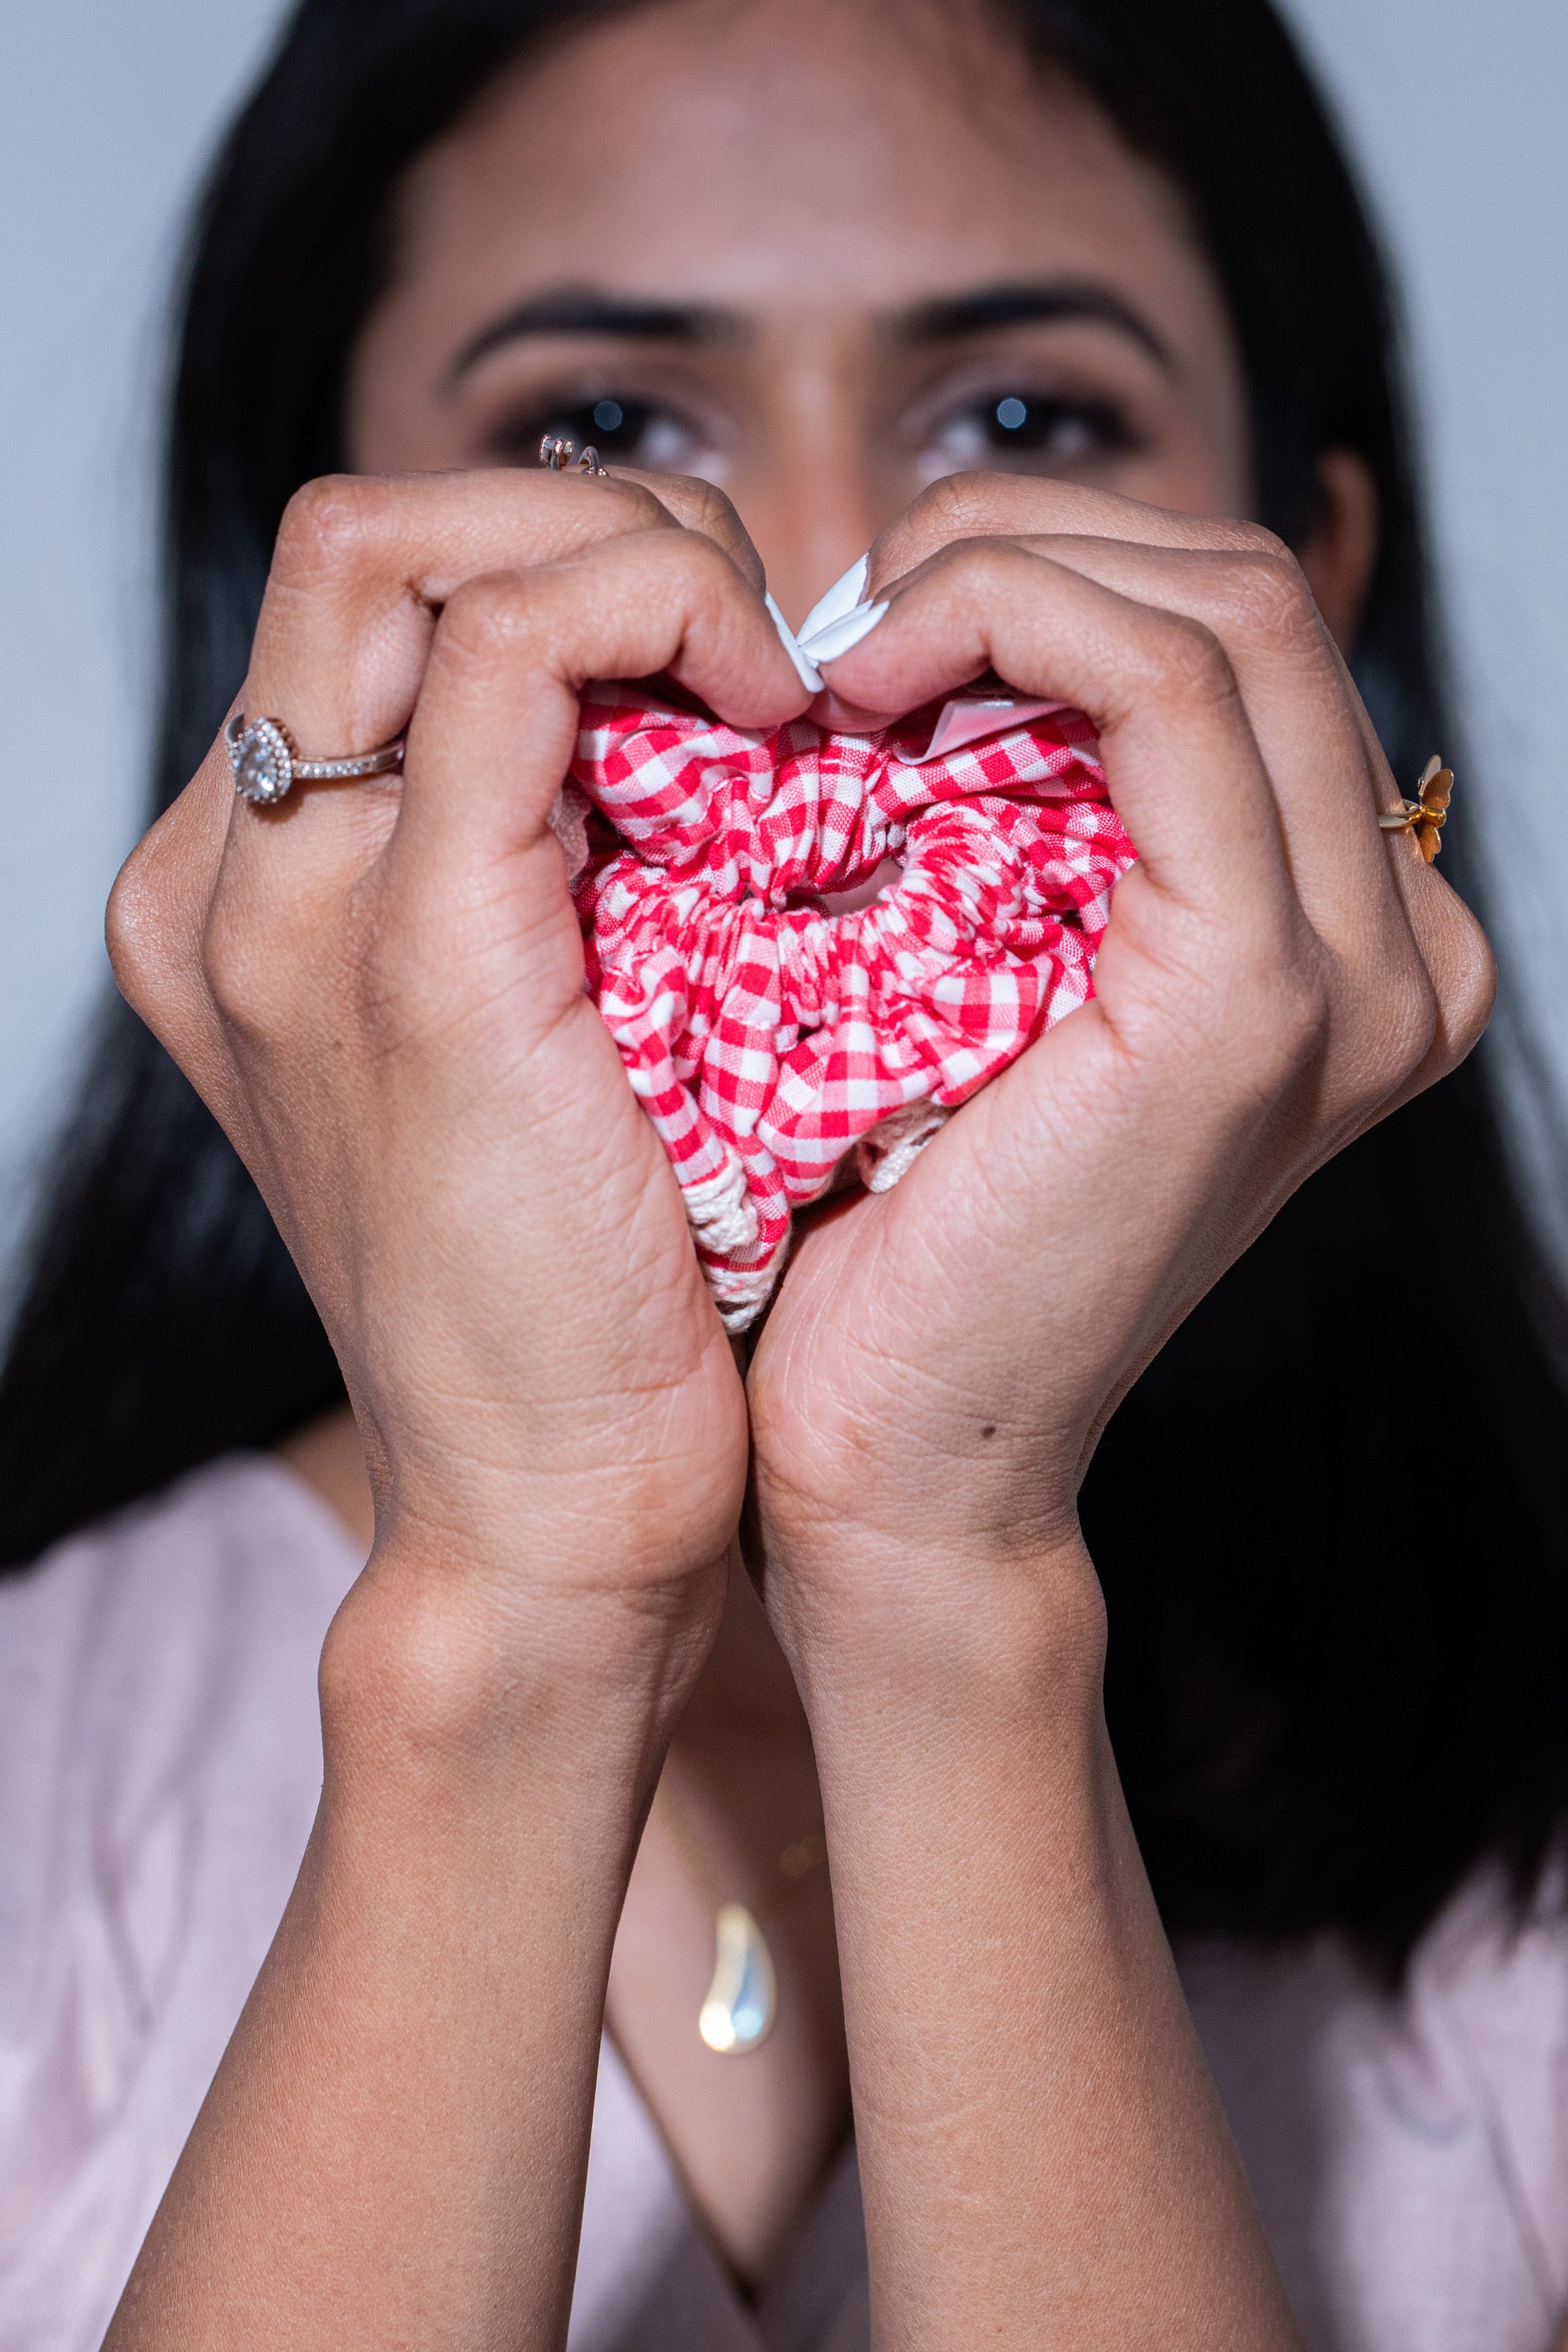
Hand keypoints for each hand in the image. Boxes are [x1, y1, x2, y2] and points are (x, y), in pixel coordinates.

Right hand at [108, 466, 809, 1702]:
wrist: (547, 1519)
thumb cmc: (586, 1302)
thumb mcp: (536, 1060)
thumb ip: (542, 896)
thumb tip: (680, 739)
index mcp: (244, 900)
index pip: (368, 601)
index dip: (556, 571)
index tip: (718, 667)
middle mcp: (229, 882)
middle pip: (368, 533)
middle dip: (587, 526)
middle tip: (752, 647)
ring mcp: (294, 911)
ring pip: (415, 541)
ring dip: (628, 550)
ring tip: (768, 676)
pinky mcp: (416, 956)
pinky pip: (510, 648)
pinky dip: (653, 610)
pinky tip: (774, 703)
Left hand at [748, 475, 1493, 1648]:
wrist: (900, 1449)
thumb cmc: (902, 1223)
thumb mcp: (1002, 975)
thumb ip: (1044, 817)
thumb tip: (953, 622)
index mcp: (1354, 938)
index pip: (1239, 633)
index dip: (1054, 569)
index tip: (878, 630)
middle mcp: (1397, 950)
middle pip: (1245, 589)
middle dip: (1027, 541)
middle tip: (850, 617)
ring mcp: (1354, 975)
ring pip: (1218, 607)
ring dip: (1005, 569)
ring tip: (844, 656)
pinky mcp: (1256, 998)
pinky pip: (1164, 690)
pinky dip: (1014, 623)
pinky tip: (865, 684)